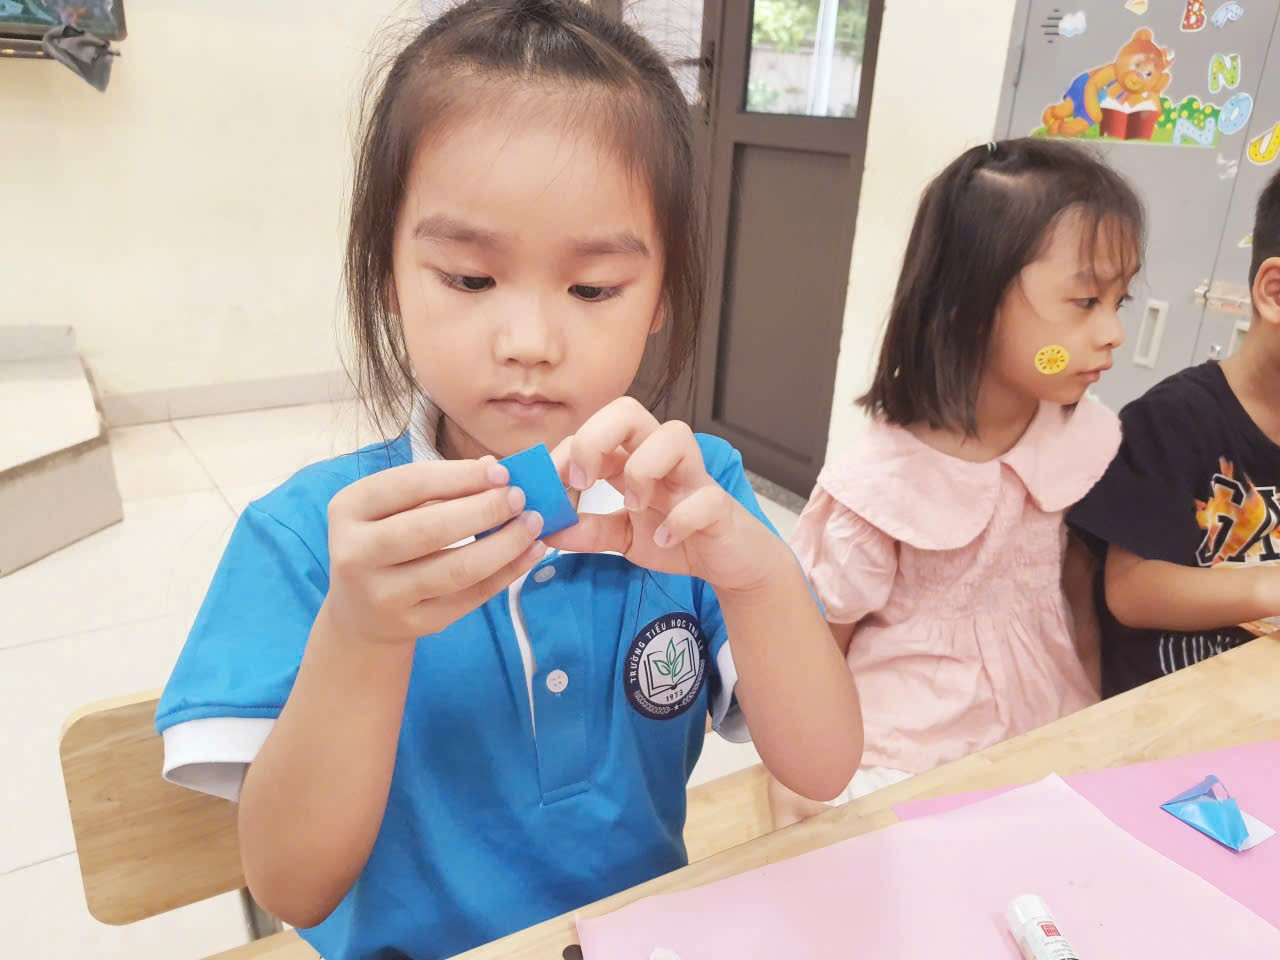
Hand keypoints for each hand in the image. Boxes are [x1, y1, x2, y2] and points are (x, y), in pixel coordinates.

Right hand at [322, 457, 545, 644]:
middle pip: (430, 529)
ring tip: (533, 524)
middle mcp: (355, 554)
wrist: (360, 612)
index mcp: (348, 510)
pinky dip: (507, 573)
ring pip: (455, 569)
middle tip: (520, 498)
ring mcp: (383, 595)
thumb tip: (493, 467)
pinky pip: (470, 597)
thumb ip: (438, 487)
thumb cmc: (385, 541)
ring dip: (504, 544)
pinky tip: (529, 553)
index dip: (458, 476)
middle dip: (483, 510)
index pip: (408, 485)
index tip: (500, 471)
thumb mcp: (394, 507)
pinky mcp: (413, 624)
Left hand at [545, 397, 785, 592]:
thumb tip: (548, 530)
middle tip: (584, 480)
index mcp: (635, 459)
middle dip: (596, 437)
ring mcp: (694, 478)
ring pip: (675, 436)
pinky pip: (705, 498)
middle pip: (630, 411)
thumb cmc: (678, 537)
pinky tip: (666, 539)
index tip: (549, 486)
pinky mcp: (720, 507)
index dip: (566, 451)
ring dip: (643, 468)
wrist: (729, 562)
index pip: (595, 430)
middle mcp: (662, 459)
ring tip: (633, 506)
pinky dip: (681, 519)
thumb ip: (588, 531)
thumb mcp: (623, 537)